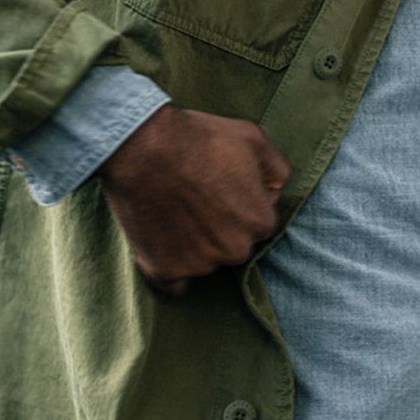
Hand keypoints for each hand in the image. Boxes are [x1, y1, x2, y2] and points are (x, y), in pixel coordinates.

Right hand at [96, 102, 290, 297]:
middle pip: (232, 244)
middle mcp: (234, 250)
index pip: (258, 222)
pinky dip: (170, 266)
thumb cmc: (199, 137)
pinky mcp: (164, 271)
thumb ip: (276, 168)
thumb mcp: (252, 137)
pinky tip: (163, 241)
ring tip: (173, 208)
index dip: (240, 202)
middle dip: (219, 226)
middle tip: (196, 196)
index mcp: (260, 222)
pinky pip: (174, 282)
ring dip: (193, 244)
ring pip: (204, 261)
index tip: (219, 186)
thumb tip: (277, 189)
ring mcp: (199, 264)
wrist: (143, 146)